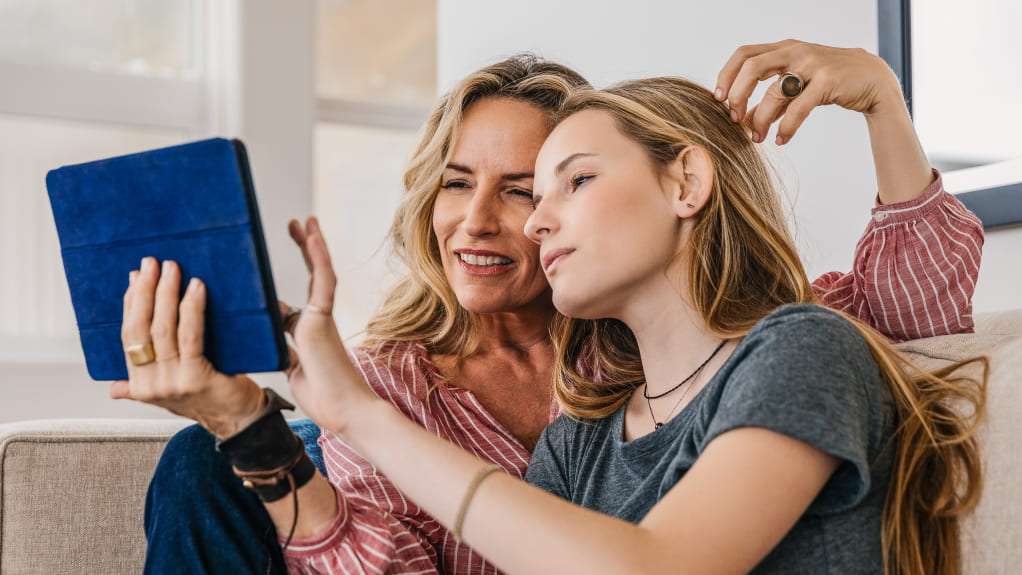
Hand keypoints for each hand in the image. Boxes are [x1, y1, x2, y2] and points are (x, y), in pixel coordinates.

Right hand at [110, 258, 265, 438]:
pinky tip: (197, 288)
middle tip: (153, 263)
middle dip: (146, 291)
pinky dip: (192, 309)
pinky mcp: (197, 378)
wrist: (240, 422)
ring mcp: (173, 382)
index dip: (131, 304)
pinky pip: (191, 336)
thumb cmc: (208, 400)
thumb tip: (113, 387)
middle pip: (142, 329)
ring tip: (173, 269)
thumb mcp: (168, 395)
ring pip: (164, 329)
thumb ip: (138, 388)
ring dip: (168, 294)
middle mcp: (150, 385)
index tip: (135, 277)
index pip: (128, 336)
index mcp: (139, 385)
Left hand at [282, 217, 381, 434]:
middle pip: (313, 276)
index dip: (291, 278)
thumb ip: (279, 348)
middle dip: (306, 249)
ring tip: (304, 221)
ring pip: (320, 273)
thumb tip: (263, 333)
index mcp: (308, 333)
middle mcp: (317, 320)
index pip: (301, 295)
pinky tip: (313, 238)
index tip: (283, 259)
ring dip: (313, 246)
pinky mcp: (323, 319)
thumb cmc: (322, 397)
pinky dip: (318, 258)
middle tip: (297, 224)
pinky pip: (323, 282)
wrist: (344, 412)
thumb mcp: (290, 367)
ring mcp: (322, 318)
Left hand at [715, 39, 903, 144]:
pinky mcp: (828, 81)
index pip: (744, 54)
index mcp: (783, 49)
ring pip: (775, 91)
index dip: (726, 75)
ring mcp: (812, 64)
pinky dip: (786, 127)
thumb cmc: (829, 81)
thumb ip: (770, 98)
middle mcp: (795, 51)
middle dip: (737, 94)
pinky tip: (782, 139)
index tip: (718, 99)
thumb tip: (743, 118)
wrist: (872, 79)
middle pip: (752, 66)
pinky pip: (799, 107)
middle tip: (734, 118)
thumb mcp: (796, 84)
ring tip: (757, 138)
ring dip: (760, 119)